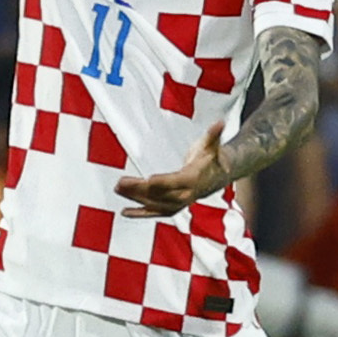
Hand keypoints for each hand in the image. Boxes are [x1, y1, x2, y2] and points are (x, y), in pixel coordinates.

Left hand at [114, 122, 228, 217]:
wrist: (218, 176)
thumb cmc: (211, 157)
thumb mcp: (212, 144)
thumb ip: (214, 134)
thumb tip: (220, 122)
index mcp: (196, 179)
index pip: (178, 182)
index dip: (164, 182)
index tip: (149, 180)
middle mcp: (187, 194)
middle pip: (162, 194)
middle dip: (141, 190)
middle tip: (121, 183)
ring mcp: (179, 203)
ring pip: (156, 204)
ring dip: (135, 198)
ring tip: (117, 189)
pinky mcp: (172, 207)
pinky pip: (155, 212)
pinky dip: (140, 214)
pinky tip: (124, 212)